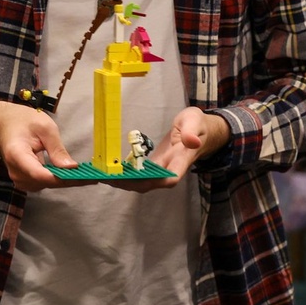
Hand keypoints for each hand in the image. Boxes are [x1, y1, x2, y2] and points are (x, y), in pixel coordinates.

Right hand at [0, 101, 80, 191]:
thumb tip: (71, 167)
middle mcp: (16, 171)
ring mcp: (19, 178)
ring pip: (47, 185)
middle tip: (93, 176)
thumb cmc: (22, 121)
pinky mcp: (25, 180)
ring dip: (66, 180)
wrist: (2, 126)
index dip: (62, 178)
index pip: (39, 174)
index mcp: (16, 154)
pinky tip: (72, 174)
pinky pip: (44, 183)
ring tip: (86, 175)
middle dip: (69, 179)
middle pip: (46, 182)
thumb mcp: (43, 126)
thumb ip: (56, 148)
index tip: (82, 176)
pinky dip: (58, 179)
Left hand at [108, 106, 228, 191]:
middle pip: (151, 183)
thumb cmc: (198, 124)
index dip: (156, 181)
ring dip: (125, 182)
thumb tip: (191, 142)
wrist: (201, 131)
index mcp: (182, 159)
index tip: (137, 178)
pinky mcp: (156, 165)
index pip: (172, 177)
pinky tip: (111, 172)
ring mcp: (163, 168)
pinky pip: (141, 176)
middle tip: (110, 178)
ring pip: (144, 182)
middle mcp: (171, 167)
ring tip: (104, 177)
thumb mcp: (195, 121)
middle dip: (131, 183)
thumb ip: (192, 131)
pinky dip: (127, 176)